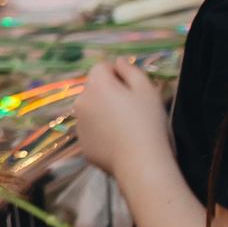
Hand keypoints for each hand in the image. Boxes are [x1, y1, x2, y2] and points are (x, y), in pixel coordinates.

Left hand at [74, 59, 172, 185]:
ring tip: (127, 128)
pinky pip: (93, 131)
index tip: (134, 89)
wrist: (141, 165)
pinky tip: (121, 143)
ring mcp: (79, 124)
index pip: (102, 68)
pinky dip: (103, 132)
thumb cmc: (148, 124)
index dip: (119, 74)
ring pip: (92, 110)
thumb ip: (131, 71)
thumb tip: (119, 61)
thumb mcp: (147, 91)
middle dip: (110, 93)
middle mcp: (81, 101)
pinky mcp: (83, 144)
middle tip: (133, 109)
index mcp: (97, 85)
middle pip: (95, 89)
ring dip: (105, 112)